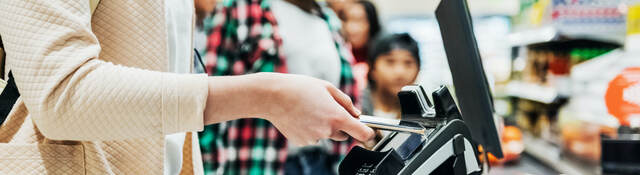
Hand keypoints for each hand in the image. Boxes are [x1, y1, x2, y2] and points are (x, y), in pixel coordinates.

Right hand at [204, 72, 374, 145]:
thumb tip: (356, 113)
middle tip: (326, 109)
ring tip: (309, 109)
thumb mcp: (327, 87)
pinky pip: (313, 137)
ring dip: (323, 126)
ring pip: (326, 135)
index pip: (362, 133)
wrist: (272, 96)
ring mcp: (314, 138)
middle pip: (344, 134)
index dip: (368, 133)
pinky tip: (300, 116)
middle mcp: (327, 130)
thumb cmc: (300, 87)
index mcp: (337, 116)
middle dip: (340, 125)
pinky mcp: (302, 141)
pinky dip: (310, 129)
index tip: (369, 132)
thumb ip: (345, 101)